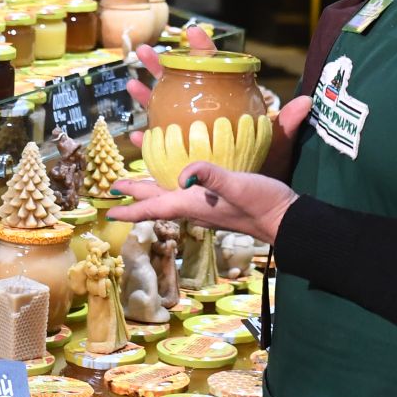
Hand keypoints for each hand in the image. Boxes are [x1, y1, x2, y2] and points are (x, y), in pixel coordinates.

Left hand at [107, 163, 298, 244]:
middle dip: (135, 194)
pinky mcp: (219, 204)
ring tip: (138, 184)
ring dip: (152, 191)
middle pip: (157, 201)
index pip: (154, 207)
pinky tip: (179, 182)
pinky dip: (173, 187)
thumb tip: (183, 175)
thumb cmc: (261, 203)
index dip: (130, 207)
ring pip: (171, 198)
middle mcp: (196, 207)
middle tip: (114, 188)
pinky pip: (187, 195)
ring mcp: (207, 207)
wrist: (286, 220)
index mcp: (193, 203)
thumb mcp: (237, 185)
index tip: (109, 211)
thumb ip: (211, 177)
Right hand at [126, 26, 312, 178]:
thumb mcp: (279, 145)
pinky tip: (136, 134)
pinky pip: (161, 145)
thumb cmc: (271, 166)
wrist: (264, 198)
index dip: (202, 49)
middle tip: (144, 51)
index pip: (213, 69)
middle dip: (160, 65)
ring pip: (163, 109)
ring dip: (146, 96)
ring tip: (131, 83)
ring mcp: (192, 133)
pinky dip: (148, 138)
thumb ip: (287, 125)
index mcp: (228, 105)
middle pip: (179, 83)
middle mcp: (206, 115)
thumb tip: (306, 102)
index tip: (192, 32)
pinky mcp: (183, 154)